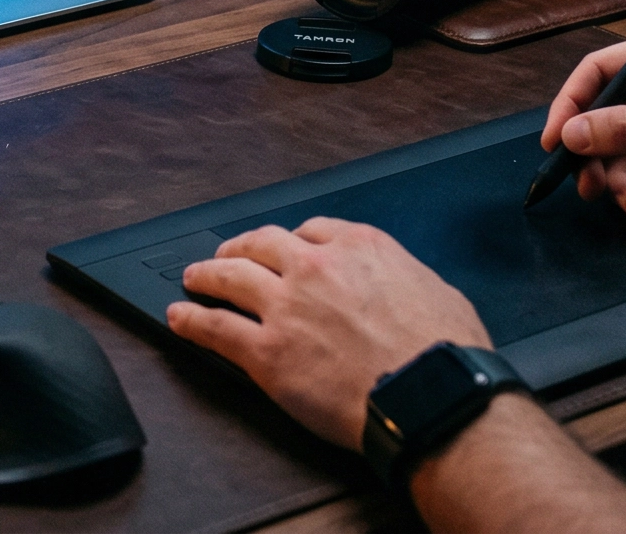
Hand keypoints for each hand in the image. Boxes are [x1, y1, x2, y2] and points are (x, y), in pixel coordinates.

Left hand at [166, 218, 489, 451]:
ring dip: (206, 275)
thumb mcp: (436, 291)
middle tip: (228, 255)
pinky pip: (215, 328)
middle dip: (241, 248)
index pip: (312, 229)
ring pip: (228, 277)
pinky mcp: (266, 352)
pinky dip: (192, 321)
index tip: (287, 247)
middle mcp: (315, 267)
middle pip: (261, 244)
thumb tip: (401, 288)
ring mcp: (285, 307)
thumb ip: (404, 278)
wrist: (430, 397)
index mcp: (359, 247)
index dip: (294, 240)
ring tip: (193, 279)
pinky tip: (180, 318)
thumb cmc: (445, 355)